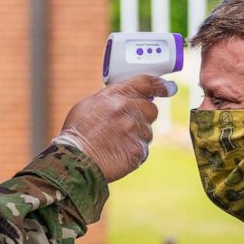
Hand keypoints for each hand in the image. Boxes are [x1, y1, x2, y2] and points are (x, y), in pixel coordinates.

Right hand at [54, 75, 174, 181]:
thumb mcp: (89, 105)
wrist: (75, 160)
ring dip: (137, 136)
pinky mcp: (138, 150)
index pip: (145, 83)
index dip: (159, 84)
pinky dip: (133, 152)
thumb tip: (127, 98)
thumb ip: (112, 99)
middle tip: (127, 125)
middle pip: (151, 109)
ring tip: (116, 142)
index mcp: (115, 95)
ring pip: (147, 131)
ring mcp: (134, 130)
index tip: (168, 87)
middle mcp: (127, 109)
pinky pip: (143, 149)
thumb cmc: (78, 133)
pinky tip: (117, 153)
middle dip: (143, 116)